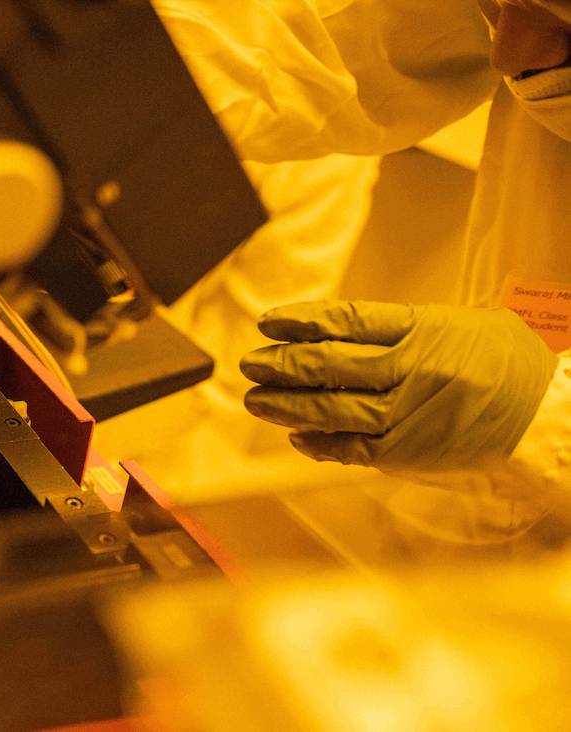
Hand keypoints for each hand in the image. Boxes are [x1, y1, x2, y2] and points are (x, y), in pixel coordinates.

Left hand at [239, 300, 558, 469]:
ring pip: (332, 408)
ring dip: (286, 405)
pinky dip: (320, 443)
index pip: (347, 320)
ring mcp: (408, 414)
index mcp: (423, 329)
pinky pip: (352, 449)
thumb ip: (402, 327)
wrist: (547, 417)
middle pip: (330, 364)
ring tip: (256, 400)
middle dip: (281, 364)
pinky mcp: (409, 452)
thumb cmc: (503, 364)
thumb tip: (337, 330)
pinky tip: (297, 437)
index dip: (301, 321)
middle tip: (250, 363)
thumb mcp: (459, 325)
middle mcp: (412, 369)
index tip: (269, 322)